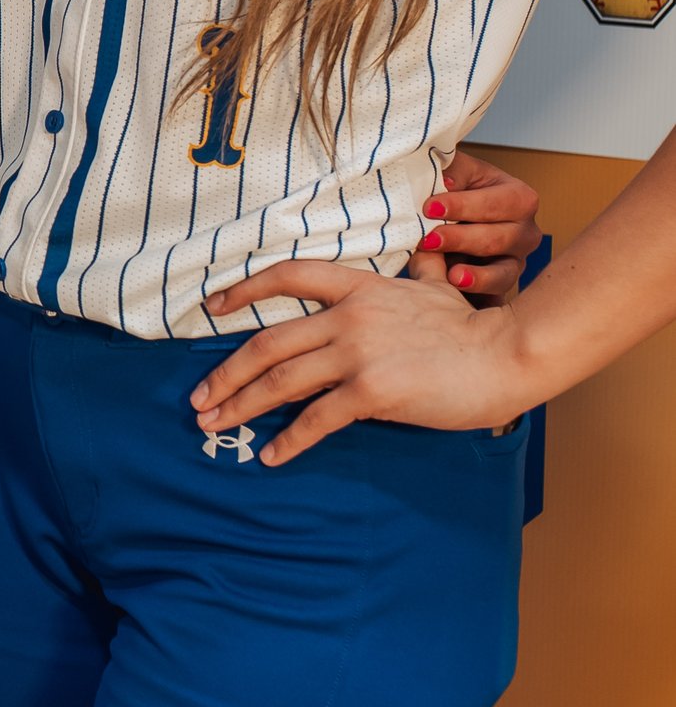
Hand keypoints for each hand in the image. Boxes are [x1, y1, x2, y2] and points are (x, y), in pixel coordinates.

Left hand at [192, 260, 530, 462]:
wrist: (507, 354)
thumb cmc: (475, 328)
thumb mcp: (438, 289)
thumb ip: (420, 272)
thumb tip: (425, 251)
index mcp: (360, 288)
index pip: (288, 276)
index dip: (244, 289)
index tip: (212, 306)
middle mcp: (350, 317)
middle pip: (269, 342)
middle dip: (227, 373)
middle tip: (199, 399)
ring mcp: (359, 354)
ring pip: (281, 380)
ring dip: (241, 406)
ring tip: (214, 426)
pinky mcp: (373, 391)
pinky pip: (317, 419)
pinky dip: (289, 440)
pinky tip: (271, 456)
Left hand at [414, 147, 539, 304]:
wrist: (447, 223)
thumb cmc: (455, 193)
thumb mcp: (455, 173)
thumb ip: (452, 172)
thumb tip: (447, 182)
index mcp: (519, 198)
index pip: (502, 202)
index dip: (466, 205)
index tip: (430, 207)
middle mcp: (524, 233)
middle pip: (502, 238)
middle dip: (463, 239)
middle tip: (428, 240)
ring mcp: (515, 264)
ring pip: (504, 273)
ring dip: (477, 276)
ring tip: (452, 276)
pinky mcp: (499, 289)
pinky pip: (494, 299)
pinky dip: (477, 300)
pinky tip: (458, 301)